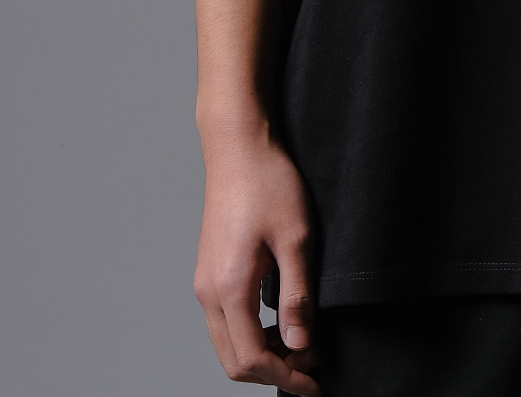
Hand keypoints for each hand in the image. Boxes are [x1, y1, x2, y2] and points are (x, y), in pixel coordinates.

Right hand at [193, 117, 321, 390]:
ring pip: (227, 344)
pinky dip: (251, 334)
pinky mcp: (209, 271)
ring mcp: (205, 282)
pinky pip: (224, 322)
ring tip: (301, 343)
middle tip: (312, 364)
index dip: (287, 376)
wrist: (238, 146)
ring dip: (262, 354)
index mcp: (229, 288)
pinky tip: (279, 322)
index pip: (252, 359)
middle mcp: (208, 292)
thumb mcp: (296, 239)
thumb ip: (298, 297)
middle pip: (234, 361)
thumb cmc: (269, 183)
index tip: (316, 380)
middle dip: (274, 371)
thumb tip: (301, 346)